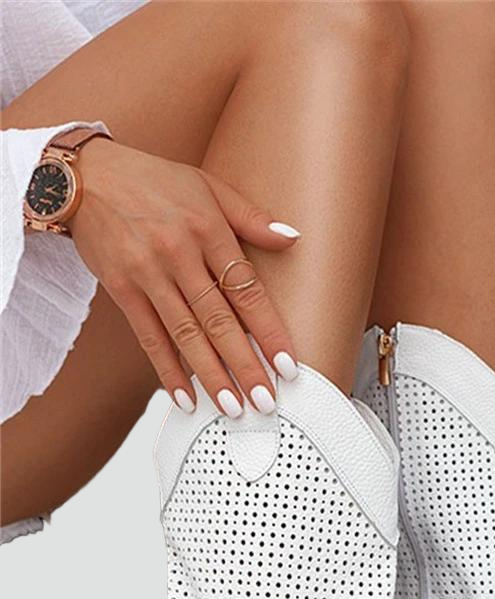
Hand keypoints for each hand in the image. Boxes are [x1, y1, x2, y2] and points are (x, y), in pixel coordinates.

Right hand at [68, 138, 300, 415]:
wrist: (84, 176)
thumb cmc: (153, 180)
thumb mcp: (207, 185)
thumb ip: (250, 217)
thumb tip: (293, 238)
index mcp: (207, 228)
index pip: (246, 289)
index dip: (268, 330)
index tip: (287, 364)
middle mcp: (178, 254)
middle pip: (218, 320)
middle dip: (244, 365)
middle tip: (266, 400)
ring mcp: (148, 274)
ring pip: (186, 335)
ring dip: (210, 376)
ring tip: (232, 408)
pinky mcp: (121, 290)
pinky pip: (149, 338)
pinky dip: (167, 370)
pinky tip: (185, 399)